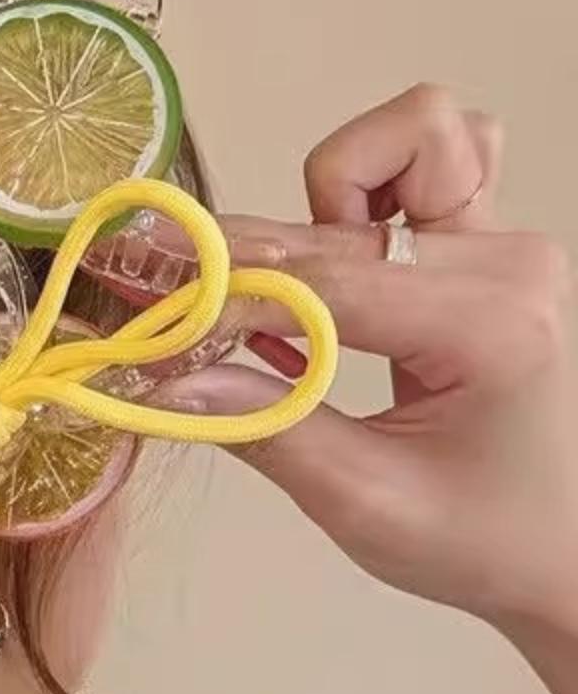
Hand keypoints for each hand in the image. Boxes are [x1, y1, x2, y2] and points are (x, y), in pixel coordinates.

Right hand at [174, 85, 577, 693]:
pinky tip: (334, 252)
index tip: (156, 328)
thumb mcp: (367, 504)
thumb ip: (268, 429)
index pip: (327, 284)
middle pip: (342, 215)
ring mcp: (504, 242)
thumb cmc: (487, 540)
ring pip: (404, 141)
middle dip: (246, 254)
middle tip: (166, 290)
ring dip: (319, 204)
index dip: (227, 301)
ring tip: (282, 293)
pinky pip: (437, 154)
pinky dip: (369, 183)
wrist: (568, 551)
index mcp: (491, 326)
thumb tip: (166, 380)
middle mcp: (507, 261)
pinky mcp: (489, 242)